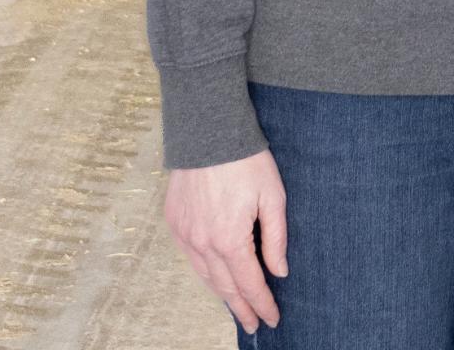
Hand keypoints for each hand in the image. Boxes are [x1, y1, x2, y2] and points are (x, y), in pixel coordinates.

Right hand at [165, 149, 288, 330]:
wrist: (207, 130)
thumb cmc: (246, 160)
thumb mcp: (273, 197)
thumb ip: (275, 238)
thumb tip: (279, 271)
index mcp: (230, 240)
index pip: (249, 284)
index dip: (263, 304)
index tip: (273, 318)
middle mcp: (203, 243)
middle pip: (225, 287)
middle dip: (243, 308)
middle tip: (255, 323)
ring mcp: (185, 233)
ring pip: (205, 276)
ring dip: (222, 294)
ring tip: (237, 308)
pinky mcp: (174, 221)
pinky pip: (191, 257)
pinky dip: (204, 272)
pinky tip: (214, 277)